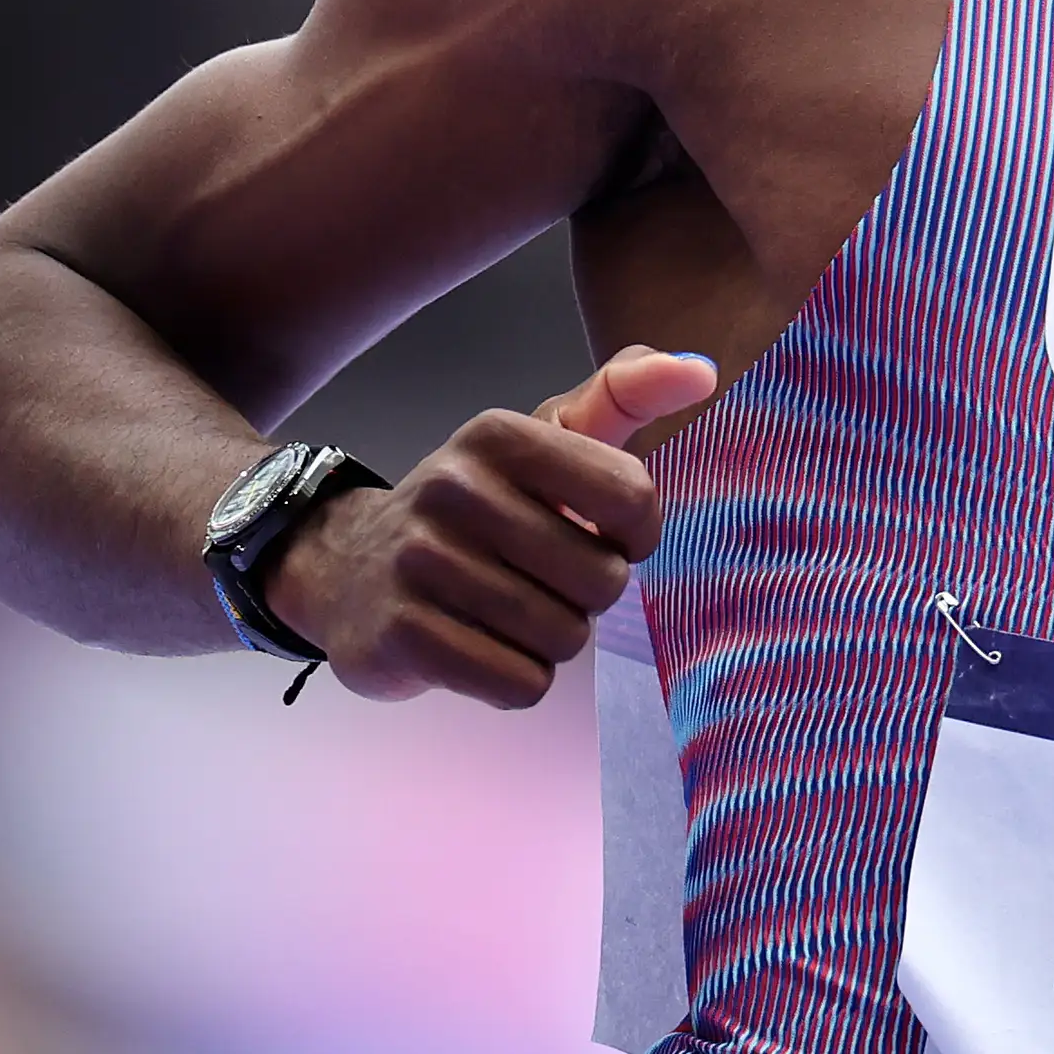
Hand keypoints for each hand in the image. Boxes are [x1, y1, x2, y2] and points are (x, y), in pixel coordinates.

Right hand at [262, 344, 718, 706]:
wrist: (350, 570)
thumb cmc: (479, 507)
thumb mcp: (546, 438)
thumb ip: (625, 395)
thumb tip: (703, 370)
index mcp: (498, 435)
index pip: (633, 497)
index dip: (636, 534)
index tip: (604, 533)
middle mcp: (453, 489)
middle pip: (601, 580)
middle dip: (588, 593)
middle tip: (543, 578)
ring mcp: (419, 564)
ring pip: (563, 637)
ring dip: (551, 638)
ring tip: (509, 609)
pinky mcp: (401, 637)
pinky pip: (518, 684)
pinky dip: (516, 678)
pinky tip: (482, 646)